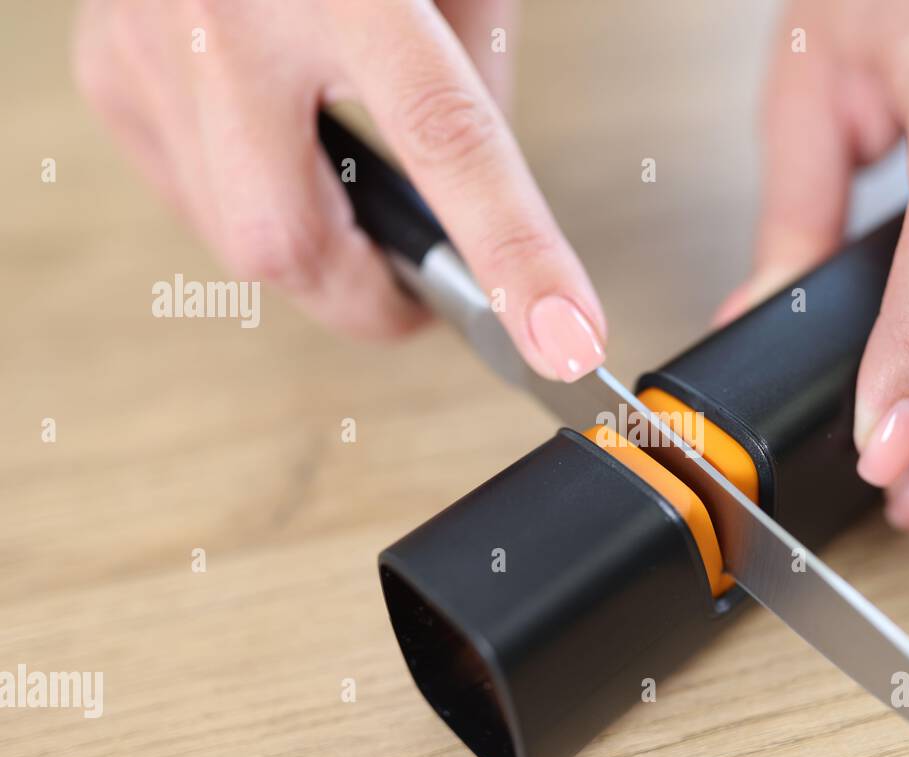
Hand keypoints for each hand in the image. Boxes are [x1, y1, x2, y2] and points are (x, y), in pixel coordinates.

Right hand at [74, 0, 605, 381]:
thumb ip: (473, 84)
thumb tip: (470, 217)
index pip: (444, 138)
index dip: (512, 252)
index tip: (561, 335)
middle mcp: (225, 14)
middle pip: (289, 241)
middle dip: (370, 298)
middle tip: (425, 296)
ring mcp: (148, 48)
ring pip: (237, 243)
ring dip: (318, 253)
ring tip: (353, 196)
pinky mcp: (110, 74)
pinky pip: (196, 202)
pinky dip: (258, 209)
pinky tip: (283, 160)